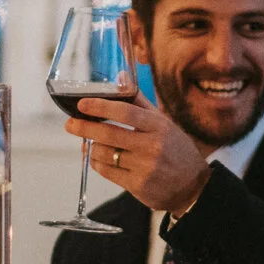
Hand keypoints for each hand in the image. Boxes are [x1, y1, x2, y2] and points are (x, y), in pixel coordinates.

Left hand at [67, 93, 212, 214]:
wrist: (193, 186)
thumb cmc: (176, 150)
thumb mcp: (164, 123)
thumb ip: (140, 102)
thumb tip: (120, 77)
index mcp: (158, 126)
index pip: (125, 112)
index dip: (100, 107)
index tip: (82, 104)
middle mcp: (152, 146)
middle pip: (109, 134)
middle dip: (84, 128)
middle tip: (70, 124)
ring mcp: (144, 168)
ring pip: (105, 154)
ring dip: (90, 147)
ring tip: (87, 142)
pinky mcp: (137, 186)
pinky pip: (107, 172)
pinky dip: (96, 163)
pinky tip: (95, 157)